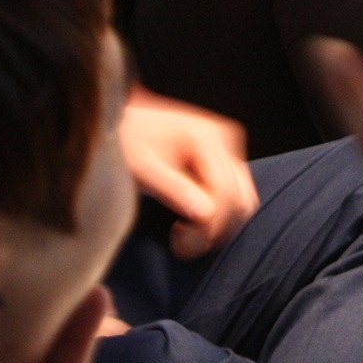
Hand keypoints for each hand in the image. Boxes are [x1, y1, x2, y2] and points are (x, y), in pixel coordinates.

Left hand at [118, 86, 257, 258]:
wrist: (120, 119)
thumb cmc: (126, 141)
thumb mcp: (143, 168)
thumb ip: (175, 190)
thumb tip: (206, 215)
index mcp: (206, 137)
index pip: (225, 194)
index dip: (208, 226)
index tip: (180, 243)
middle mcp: (223, 138)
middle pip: (241, 199)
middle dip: (215, 228)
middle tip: (183, 242)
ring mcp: (226, 144)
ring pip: (241, 198)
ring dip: (218, 223)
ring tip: (185, 231)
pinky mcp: (222, 153)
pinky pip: (234, 191)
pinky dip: (219, 211)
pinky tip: (192, 215)